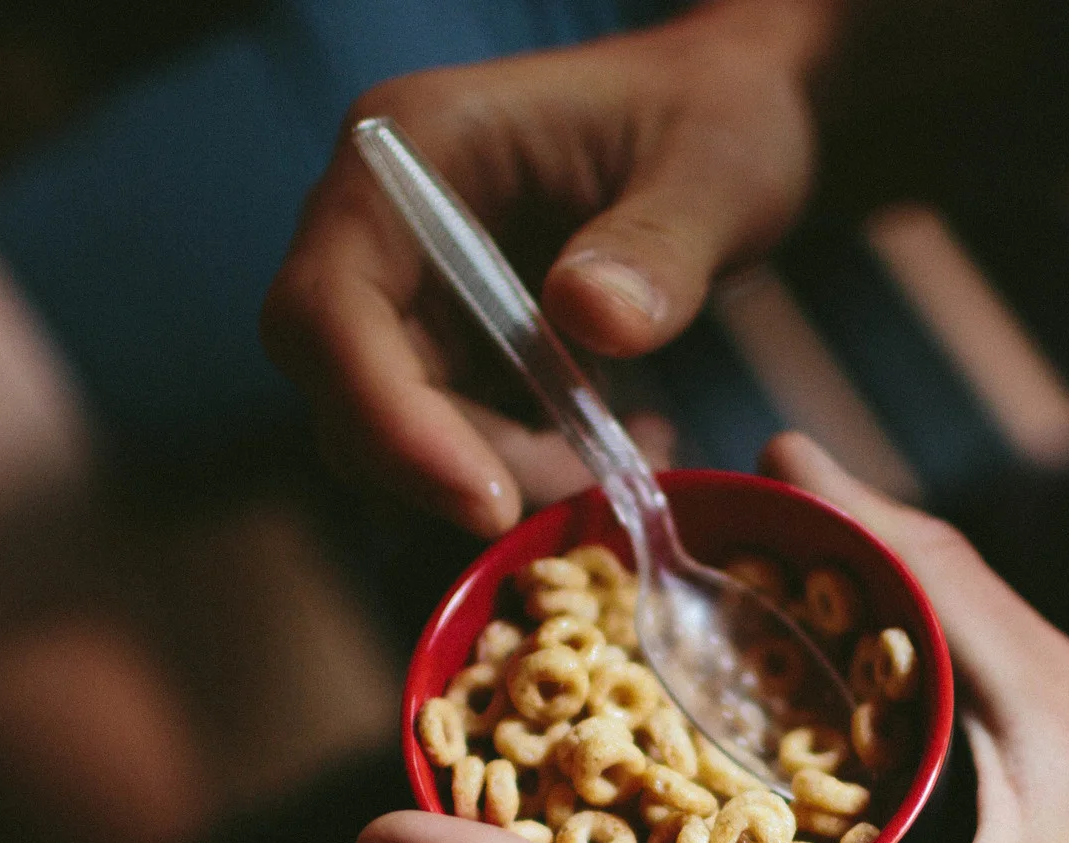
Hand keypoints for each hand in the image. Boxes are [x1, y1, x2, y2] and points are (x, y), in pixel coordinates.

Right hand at [261, 1, 837, 534]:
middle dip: (452, 466)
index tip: (486, 499)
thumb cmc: (717, 117)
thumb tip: (591, 316)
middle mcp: (383, 226)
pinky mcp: (455, 345)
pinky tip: (625, 445)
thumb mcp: (715, 170)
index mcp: (409, 151)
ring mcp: (413, 290)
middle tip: (580, 497)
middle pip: (345, 385)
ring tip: (629, 459)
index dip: (389, 418)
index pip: (333, 304)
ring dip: (502, 474)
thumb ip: (659, 241)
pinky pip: (455, 437)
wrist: (735, 124)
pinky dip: (529, 467)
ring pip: (397, 430)